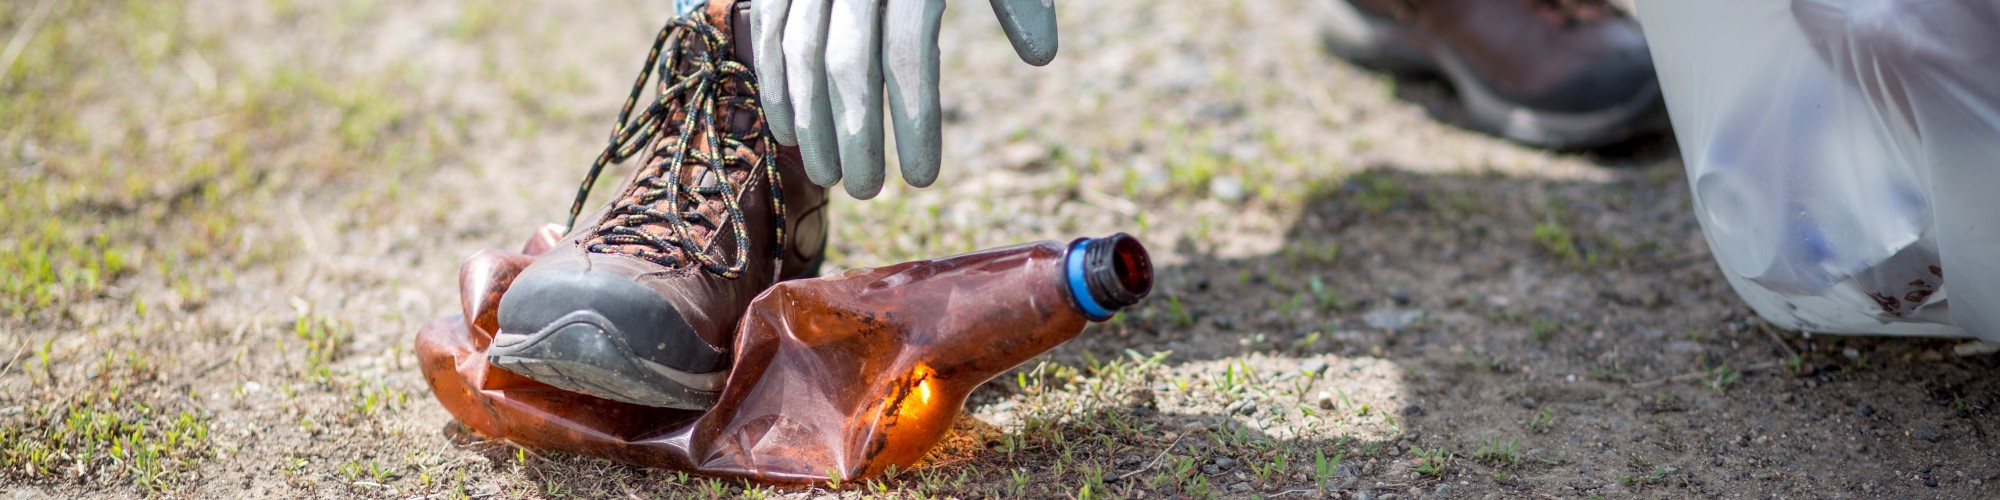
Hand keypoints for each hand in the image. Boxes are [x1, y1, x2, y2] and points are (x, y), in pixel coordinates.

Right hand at [750, 0, 1057, 198]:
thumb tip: (1041, 56)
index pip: (908, 54)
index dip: (914, 120)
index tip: (923, 177)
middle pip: (846, 63)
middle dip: (855, 136)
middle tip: (868, 193)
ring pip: (798, 50)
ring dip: (809, 120)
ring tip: (828, 177)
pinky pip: (766, 27)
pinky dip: (772, 80)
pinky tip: (788, 129)